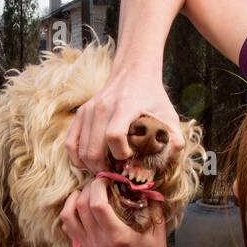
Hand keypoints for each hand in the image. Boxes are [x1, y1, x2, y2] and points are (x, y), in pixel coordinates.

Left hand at [60, 176, 174, 246]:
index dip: (98, 186)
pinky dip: (70, 214)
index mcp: (118, 236)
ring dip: (74, 200)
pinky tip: (82, 208)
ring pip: (68, 217)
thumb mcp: (158, 227)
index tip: (106, 179)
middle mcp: (100, 242)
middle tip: (98, 182)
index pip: (97, 204)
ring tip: (86, 192)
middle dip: (88, 188)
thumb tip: (143, 182)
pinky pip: (68, 228)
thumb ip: (152, 203)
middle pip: (81, 206)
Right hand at [65, 64, 183, 173]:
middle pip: (93, 149)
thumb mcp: (168, 113)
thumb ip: (175, 135)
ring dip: (92, 167)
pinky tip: (90, 163)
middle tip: (116, 173)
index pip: (113, 135)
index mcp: (125, 106)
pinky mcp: (80, 115)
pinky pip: (70, 144)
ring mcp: (88, 111)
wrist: (133, 73)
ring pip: (80, 151)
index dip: (121, 154)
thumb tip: (176, 151)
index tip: (130, 156)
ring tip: (105, 169)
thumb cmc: (152, 97)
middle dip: (104, 169)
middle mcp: (102, 107)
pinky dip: (78, 159)